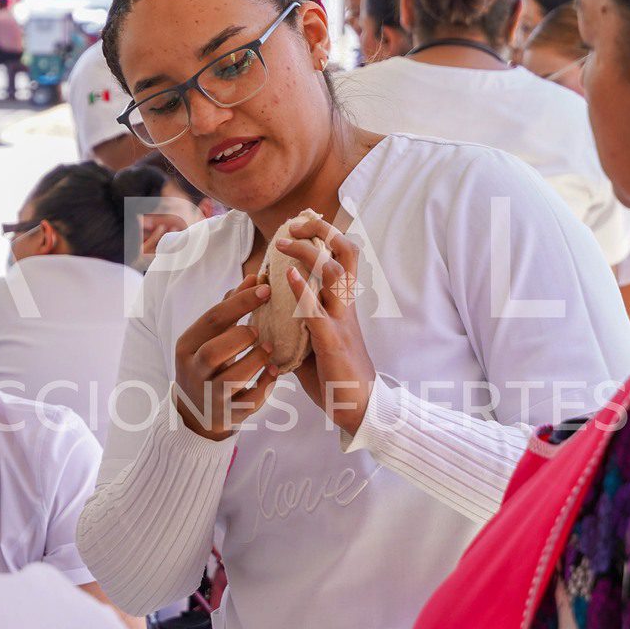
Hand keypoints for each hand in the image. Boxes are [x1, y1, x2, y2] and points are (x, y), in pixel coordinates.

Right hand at [172, 272, 281, 441]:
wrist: (197, 412)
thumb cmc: (208, 363)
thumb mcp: (211, 336)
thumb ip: (230, 308)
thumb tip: (254, 277)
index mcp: (186, 346)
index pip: (211, 319)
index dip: (240, 302)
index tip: (266, 289)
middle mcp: (193, 372)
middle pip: (213, 352)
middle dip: (241, 336)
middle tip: (258, 330)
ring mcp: (209, 396)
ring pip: (232, 379)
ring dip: (256, 360)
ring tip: (268, 349)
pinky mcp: (227, 415)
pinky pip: (250, 401)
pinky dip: (266, 385)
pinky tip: (274, 371)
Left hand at [272, 212, 376, 435]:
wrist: (359, 407)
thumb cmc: (335, 373)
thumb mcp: (315, 337)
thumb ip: (299, 316)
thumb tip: (269, 298)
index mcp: (343, 304)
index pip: (344, 258)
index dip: (328, 234)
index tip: (305, 222)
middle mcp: (345, 307)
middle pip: (345, 256)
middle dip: (321, 233)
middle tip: (293, 225)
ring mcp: (341, 322)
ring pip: (333, 275)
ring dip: (308, 254)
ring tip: (284, 244)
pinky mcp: (332, 342)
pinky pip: (317, 310)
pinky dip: (300, 289)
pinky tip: (286, 275)